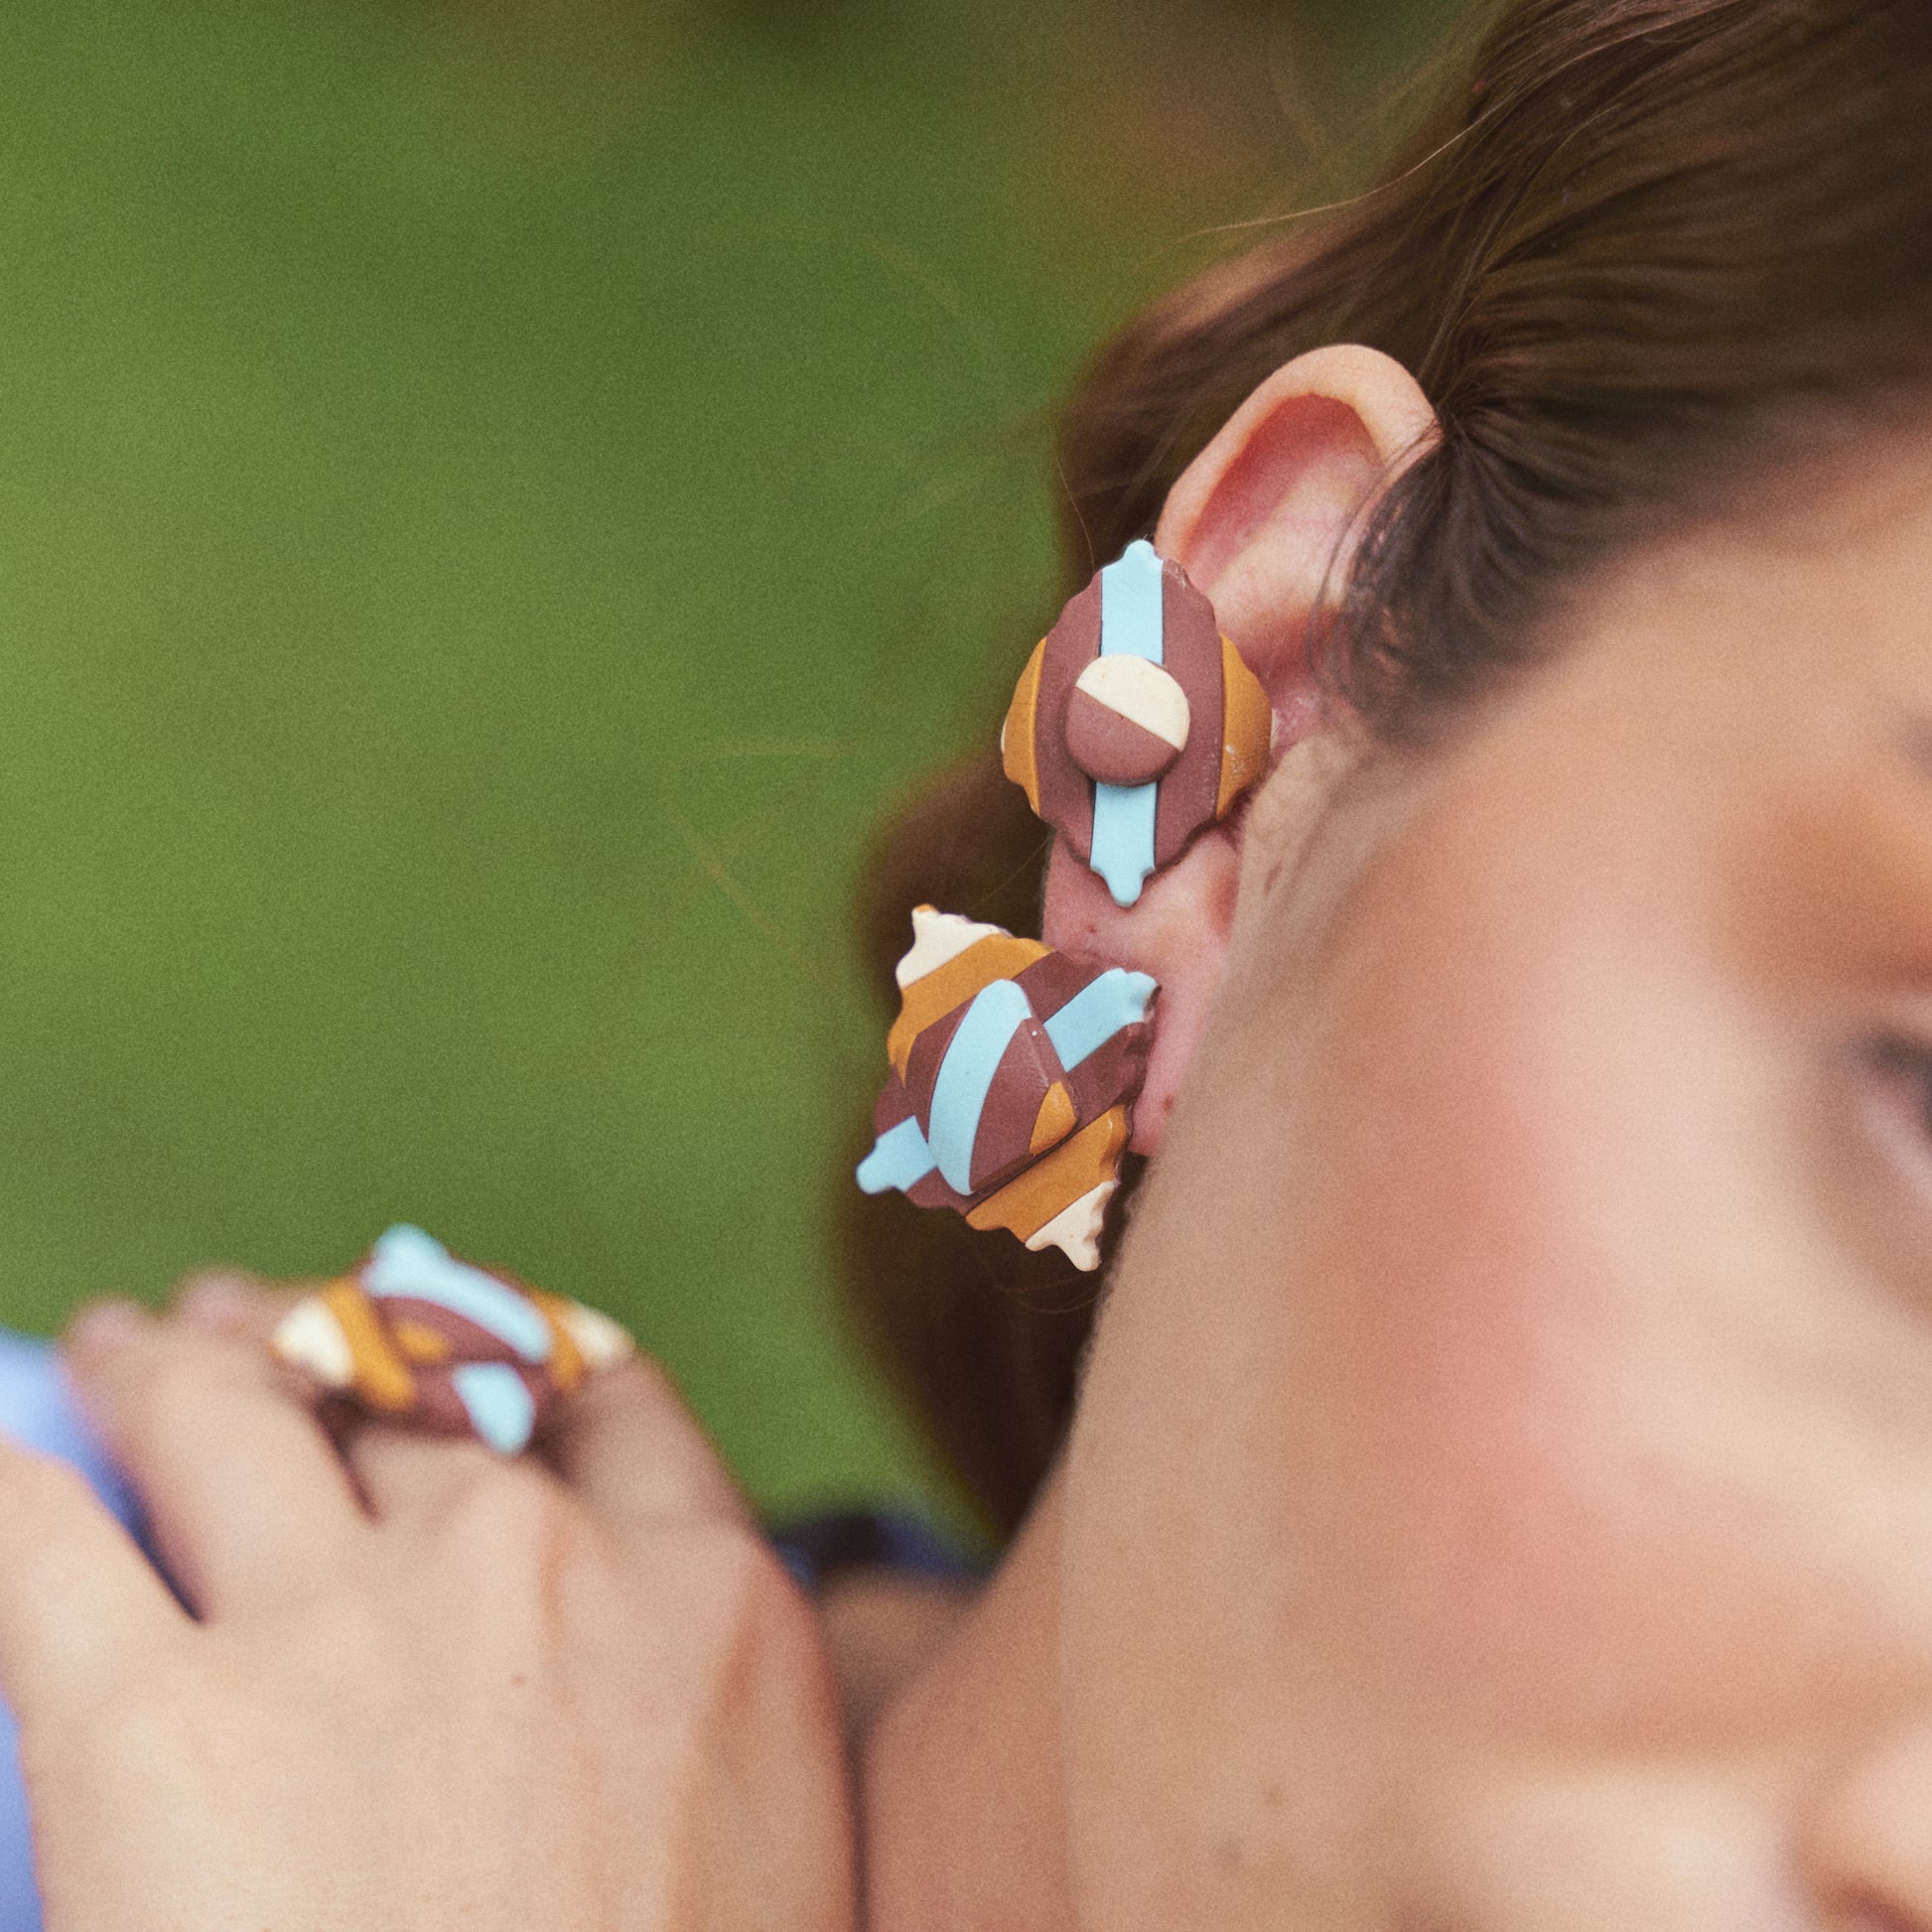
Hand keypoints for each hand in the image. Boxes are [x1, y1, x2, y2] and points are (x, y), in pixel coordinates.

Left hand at [0, 1280, 854, 1931]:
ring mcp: (343, 1623)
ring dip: (169, 1355)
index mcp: (704, 1600)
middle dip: (325, 1342)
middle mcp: (530, 1561)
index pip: (608, 1391)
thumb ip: (703, 1710)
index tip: (450, 1350)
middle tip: (250, 1326)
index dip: (517, 1353)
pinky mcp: (151, 1723)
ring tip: (130, 1339)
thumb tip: (633, 1664)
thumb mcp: (771, 1856)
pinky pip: (42, 1535)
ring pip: (228, 1405)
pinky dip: (11, 1479)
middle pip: (404, 1388)